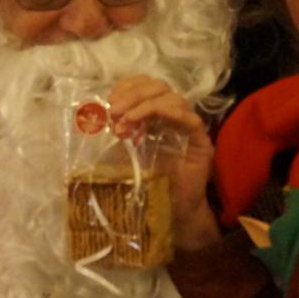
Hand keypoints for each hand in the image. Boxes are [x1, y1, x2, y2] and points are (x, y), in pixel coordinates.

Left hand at [108, 75, 218, 250]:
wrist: (169, 211)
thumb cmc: (147, 183)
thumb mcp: (124, 152)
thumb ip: (117, 131)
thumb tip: (96, 114)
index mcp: (155, 114)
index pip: (146, 85)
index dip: (128, 88)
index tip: (109, 102)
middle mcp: (173, 116)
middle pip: (158, 86)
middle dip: (133, 95)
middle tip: (113, 111)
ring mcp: (189, 126)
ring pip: (173, 98)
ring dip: (144, 106)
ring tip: (125, 123)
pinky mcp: (201, 140)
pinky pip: (189, 118)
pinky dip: (167, 113)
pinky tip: (149, 121)